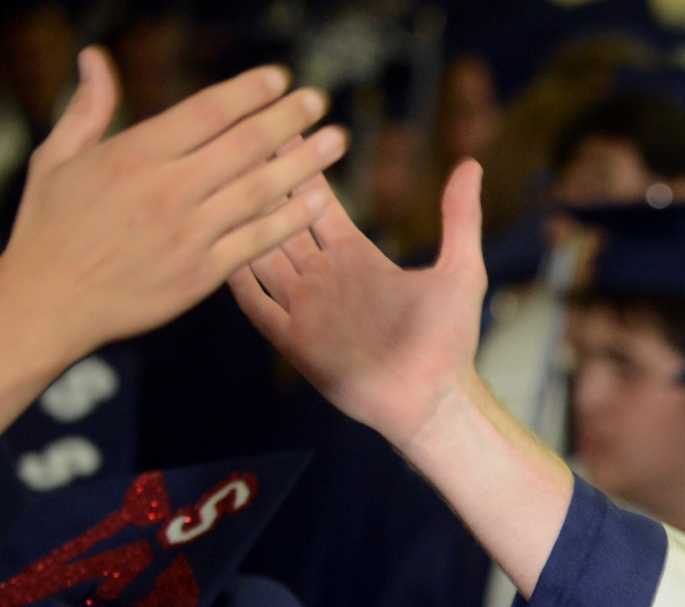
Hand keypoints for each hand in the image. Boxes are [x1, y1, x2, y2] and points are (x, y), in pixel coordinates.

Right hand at [0, 48, 346, 357]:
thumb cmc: (49, 226)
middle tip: (320, 99)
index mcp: (133, 156)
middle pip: (242, 145)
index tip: (279, 78)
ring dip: (304, 163)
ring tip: (337, 141)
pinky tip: (319, 199)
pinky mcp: (202, 273)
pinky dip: (290, 218)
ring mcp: (188, 234)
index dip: (247, 92)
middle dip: (286, 118)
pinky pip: (257, 240)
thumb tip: (96, 56)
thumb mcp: (57, 158)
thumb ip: (88, 108)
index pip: (204, 113)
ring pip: (259, 190)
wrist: (48, 302)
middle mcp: (167, 190)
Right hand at [233, 160, 488, 447]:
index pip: (317, 204)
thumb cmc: (449, 341)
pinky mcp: (293, 340)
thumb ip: (460, 217)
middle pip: (281, 221)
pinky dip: (236, 278)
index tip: (281, 129)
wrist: (433, 400)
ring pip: (261, 255)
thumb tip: (471, 164)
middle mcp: (326, 278)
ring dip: (241, 223)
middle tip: (232, 141)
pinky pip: (256, 304)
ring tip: (212, 185)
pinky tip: (214, 248)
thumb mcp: (460, 271)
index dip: (300, 168)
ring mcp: (305, 308)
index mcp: (358, 257)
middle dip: (260, 185)